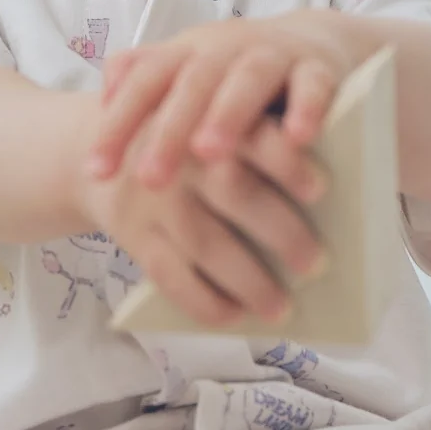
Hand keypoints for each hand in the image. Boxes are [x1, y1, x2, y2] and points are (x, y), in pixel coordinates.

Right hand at [76, 107, 329, 328]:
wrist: (97, 139)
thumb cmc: (187, 132)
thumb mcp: (216, 114)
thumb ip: (262, 137)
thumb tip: (333, 194)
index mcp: (214, 114)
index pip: (256, 135)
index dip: (287, 161)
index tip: (322, 190)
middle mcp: (182, 152)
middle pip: (235, 192)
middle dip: (280, 232)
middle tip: (316, 264)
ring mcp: (152, 194)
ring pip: (205, 242)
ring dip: (247, 281)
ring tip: (281, 308)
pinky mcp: (129, 229)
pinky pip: (167, 274)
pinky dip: (203, 300)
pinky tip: (234, 315)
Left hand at [86, 12, 359, 192]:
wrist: (314, 42)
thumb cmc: (236, 72)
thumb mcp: (188, 70)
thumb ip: (143, 79)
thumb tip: (101, 100)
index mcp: (187, 54)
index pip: (143, 83)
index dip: (117, 125)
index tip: (96, 173)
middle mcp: (226, 48)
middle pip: (191, 83)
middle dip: (169, 131)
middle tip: (150, 179)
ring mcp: (274, 54)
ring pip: (247, 79)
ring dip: (228, 114)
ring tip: (210, 153)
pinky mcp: (320, 67)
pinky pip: (314, 85)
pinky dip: (308, 109)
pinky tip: (299, 140)